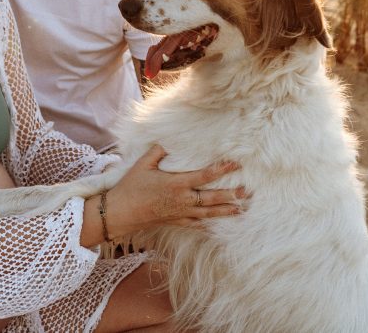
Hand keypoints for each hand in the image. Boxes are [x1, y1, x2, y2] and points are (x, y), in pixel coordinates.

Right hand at [105, 145, 246, 236]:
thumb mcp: (142, 164)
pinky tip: (216, 226)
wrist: (121, 213)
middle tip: (246, 192)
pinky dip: (207, 225)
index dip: (221, 169)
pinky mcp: (175, 222)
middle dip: (230, 195)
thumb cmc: (131, 187)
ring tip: (240, 210)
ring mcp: (180, 213)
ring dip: (225, 211)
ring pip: (208, 213)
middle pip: (211, 198)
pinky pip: (195, 224)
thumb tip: (167, 143)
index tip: (235, 164)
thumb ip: (157, 152)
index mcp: (176, 183)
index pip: (204, 176)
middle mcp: (182, 200)